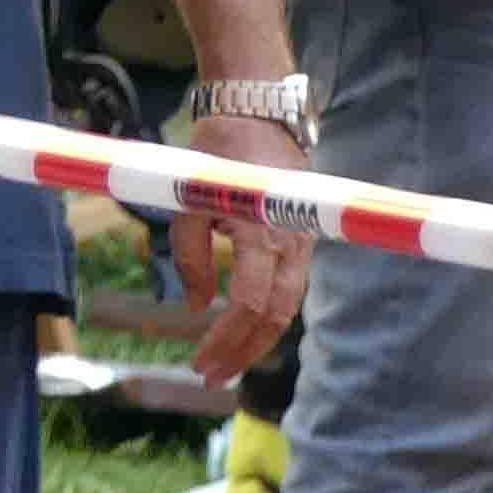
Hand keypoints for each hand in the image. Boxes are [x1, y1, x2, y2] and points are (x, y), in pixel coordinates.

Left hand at [170, 113, 311, 384]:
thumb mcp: (189, 203)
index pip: (249, 303)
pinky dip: (268, 317)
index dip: (224, 339)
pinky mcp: (302, 239)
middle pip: (275, 316)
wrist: (254, 115)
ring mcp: (303, 241)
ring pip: (287, 307)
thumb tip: (194, 306)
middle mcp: (291, 241)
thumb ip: (190, 256)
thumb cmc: (217, 157)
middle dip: (243, 352)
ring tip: (223, 364)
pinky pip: (289, 288)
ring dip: (256, 340)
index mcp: (261, 230)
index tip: (198, 363)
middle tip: (211, 377)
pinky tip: (243, 332)